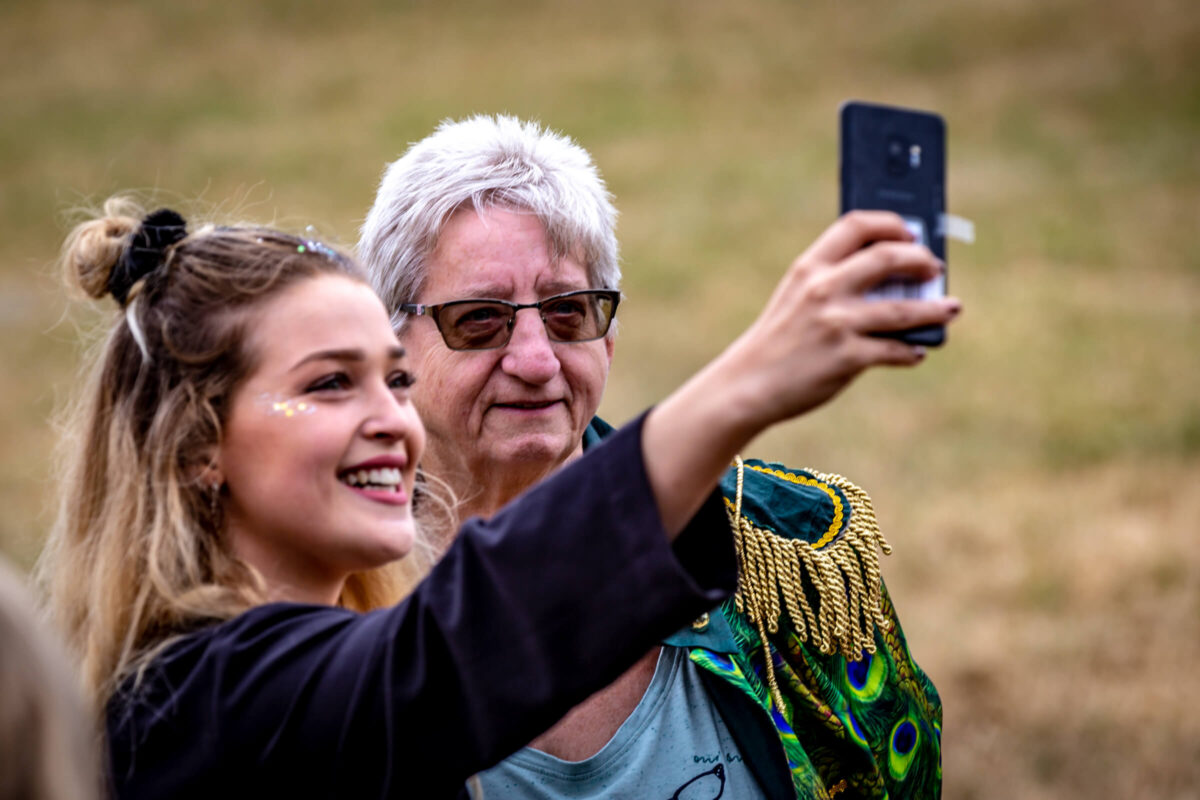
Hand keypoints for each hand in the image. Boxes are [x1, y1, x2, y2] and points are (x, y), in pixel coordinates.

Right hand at [716, 210, 961, 430]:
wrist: (747, 384)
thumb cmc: (778, 340)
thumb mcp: (795, 297)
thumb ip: (833, 281)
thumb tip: (895, 281)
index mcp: (809, 267)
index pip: (856, 226)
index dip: (890, 224)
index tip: (910, 234)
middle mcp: (823, 289)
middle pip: (887, 257)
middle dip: (920, 261)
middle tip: (935, 269)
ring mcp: (836, 324)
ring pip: (902, 309)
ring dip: (934, 309)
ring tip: (952, 308)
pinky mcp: (846, 358)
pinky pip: (894, 351)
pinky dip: (911, 351)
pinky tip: (917, 352)